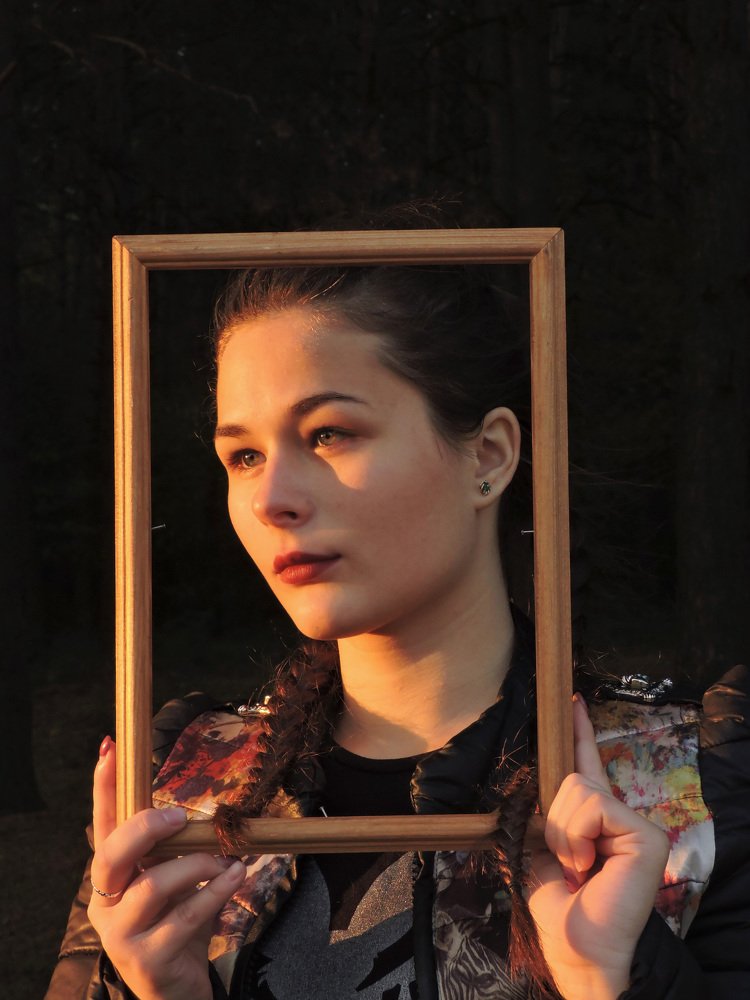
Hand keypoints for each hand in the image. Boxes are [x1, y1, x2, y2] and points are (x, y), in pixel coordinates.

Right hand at [87, 737, 246, 999]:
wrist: (177, 990)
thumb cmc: (177, 924)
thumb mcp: (174, 880)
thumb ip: (177, 849)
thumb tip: (199, 811)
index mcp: (112, 875)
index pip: (103, 823)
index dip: (105, 786)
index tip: (110, 747)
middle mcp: (106, 901)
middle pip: (112, 854)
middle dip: (146, 827)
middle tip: (181, 815)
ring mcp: (121, 933)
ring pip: (152, 885)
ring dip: (197, 865)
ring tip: (228, 860)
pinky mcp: (146, 959)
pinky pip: (184, 916)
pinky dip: (216, 891)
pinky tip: (235, 876)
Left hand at [526, 696, 669, 999]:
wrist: (578, 949)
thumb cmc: (559, 911)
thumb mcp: (538, 853)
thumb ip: (540, 817)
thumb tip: (527, 795)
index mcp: (593, 820)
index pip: (587, 765)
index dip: (580, 732)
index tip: (573, 699)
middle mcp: (619, 816)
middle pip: (571, 779)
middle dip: (553, 821)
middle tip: (568, 863)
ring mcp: (635, 824)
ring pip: (578, 789)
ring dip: (563, 833)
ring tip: (579, 868)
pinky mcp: (645, 834)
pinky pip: (593, 806)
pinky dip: (577, 836)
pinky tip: (589, 867)